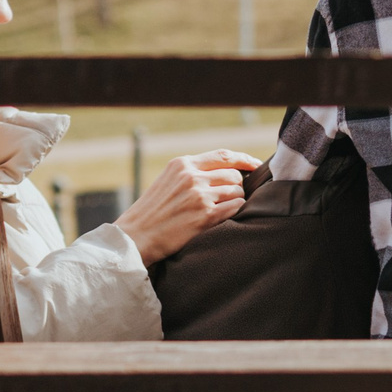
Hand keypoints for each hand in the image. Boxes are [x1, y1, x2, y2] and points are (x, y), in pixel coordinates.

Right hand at [115, 150, 261, 264]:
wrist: (136, 236)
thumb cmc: (153, 212)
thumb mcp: (168, 181)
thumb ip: (193, 173)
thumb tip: (227, 172)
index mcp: (183, 165)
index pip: (223, 155)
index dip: (244, 159)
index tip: (255, 165)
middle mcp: (192, 177)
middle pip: (234, 176)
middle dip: (237, 187)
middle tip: (228, 199)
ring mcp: (199, 196)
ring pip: (237, 192)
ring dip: (235, 202)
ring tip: (220, 211)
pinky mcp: (205, 216)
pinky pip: (235, 208)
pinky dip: (234, 212)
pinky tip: (223, 218)